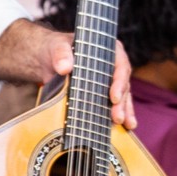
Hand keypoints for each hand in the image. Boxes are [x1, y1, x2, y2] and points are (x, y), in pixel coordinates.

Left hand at [0, 21, 135, 127]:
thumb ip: (61, 55)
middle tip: (117, 117)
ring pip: (123, 96)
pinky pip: (116, 104)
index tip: (113, 97)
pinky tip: (127, 127)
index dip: (119, 82)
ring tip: (125, 124)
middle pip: (123, 84)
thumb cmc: (56, 50)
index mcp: (109, 50)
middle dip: (121, 102)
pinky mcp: (106, 93)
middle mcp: (114, 65)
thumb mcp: (57, 48)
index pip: (120, 66)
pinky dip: (121, 114)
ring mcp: (111, 80)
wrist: (49, 61)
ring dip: (124, 111)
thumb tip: (65, 67)